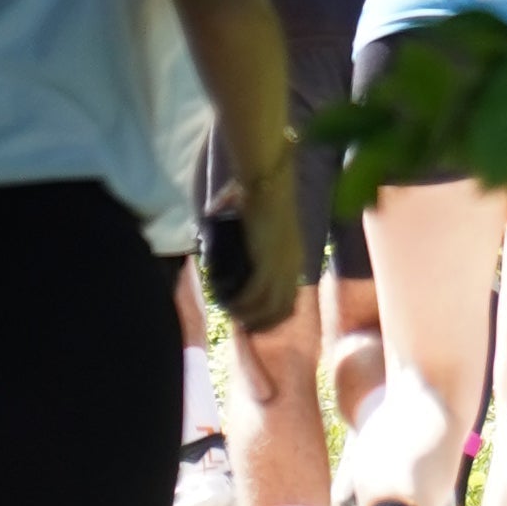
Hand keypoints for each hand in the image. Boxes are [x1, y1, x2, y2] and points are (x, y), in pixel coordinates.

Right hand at [236, 171, 308, 335]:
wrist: (265, 180)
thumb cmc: (257, 190)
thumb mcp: (254, 217)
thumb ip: (238, 221)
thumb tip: (212, 214)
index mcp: (294, 258)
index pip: (290, 298)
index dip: (273, 313)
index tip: (255, 318)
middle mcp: (292, 266)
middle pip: (282, 308)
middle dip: (262, 322)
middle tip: (243, 326)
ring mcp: (282, 267)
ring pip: (268, 307)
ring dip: (250, 316)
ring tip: (232, 317)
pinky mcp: (268, 264)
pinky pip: (255, 296)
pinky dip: (242, 304)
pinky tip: (229, 306)